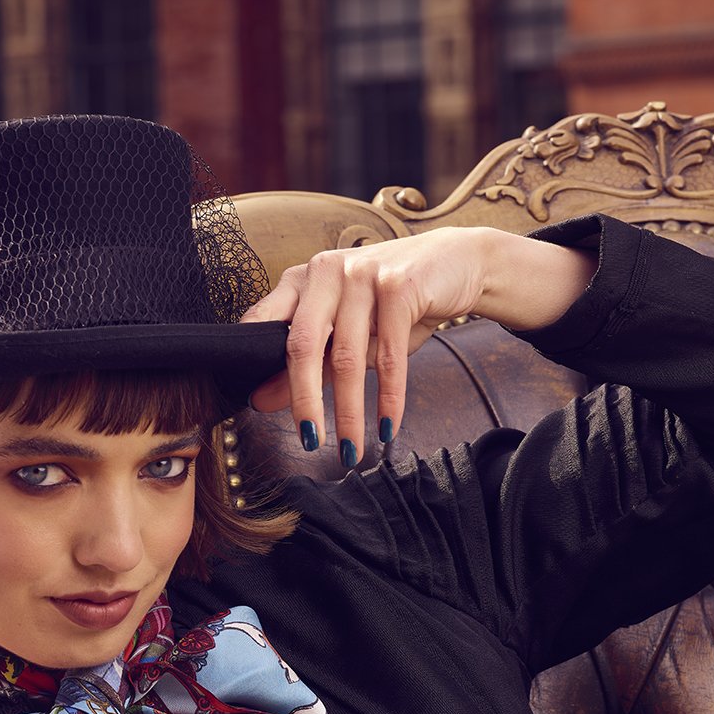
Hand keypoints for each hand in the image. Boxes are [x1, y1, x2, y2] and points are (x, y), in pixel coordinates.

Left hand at [244, 227, 495, 463]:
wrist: (458, 264)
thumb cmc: (396, 304)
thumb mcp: (348, 332)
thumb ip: (308, 363)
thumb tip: (263, 400)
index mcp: (303, 279)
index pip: (265, 322)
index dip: (256, 364)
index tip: (256, 406)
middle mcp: (326, 272)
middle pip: (303, 345)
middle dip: (305, 401)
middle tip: (309, 441)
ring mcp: (362, 275)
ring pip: (348, 357)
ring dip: (349, 412)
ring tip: (350, 449)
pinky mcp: (400, 286)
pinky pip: (390, 357)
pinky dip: (388, 399)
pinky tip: (385, 427)